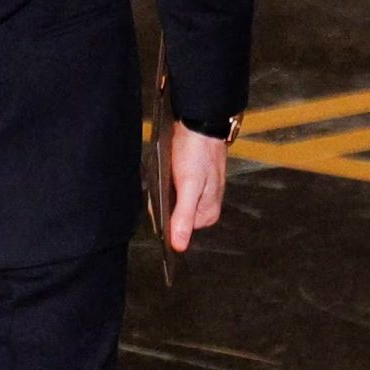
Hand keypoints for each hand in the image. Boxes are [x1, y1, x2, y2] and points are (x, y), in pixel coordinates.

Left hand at [169, 124, 228, 252]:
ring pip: (170, 202)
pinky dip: (165, 182)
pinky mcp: (191, 182)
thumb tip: (179, 245)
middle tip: (167, 180)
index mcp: (207, 214)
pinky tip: (168, 171)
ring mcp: (198, 194)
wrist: (199, 124)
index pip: (175, 228)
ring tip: (168, 173)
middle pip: (171, 215)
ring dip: (163, 191)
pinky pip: (172, 190)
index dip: (163, 215)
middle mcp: (204, 207)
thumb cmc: (198, 152)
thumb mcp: (190, 186)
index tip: (162, 197)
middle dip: (163, 201)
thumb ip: (183, 216)